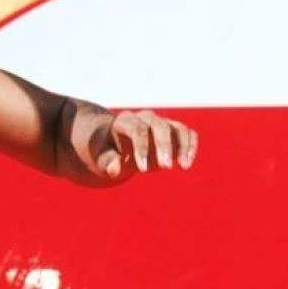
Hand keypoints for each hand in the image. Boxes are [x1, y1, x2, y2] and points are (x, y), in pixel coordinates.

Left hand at [62, 104, 197, 186]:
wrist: (110, 143)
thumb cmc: (101, 150)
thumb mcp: (97, 156)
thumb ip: (106, 161)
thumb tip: (115, 169)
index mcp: (124, 121)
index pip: (137, 129)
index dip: (142, 148)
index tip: (143, 170)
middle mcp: (144, 118)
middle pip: (160, 126)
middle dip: (165, 146)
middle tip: (166, 167)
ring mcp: (160, 123)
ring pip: (177, 128)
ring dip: (183, 146)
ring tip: (184, 166)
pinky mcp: (172, 131)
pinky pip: (186, 133)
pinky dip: (190, 146)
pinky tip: (187, 162)